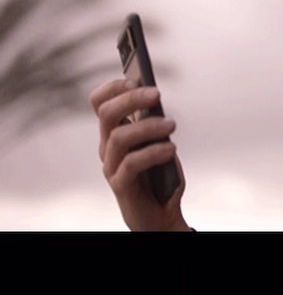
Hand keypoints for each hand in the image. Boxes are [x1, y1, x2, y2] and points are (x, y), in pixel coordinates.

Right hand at [89, 78, 190, 230]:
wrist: (160, 215)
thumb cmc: (160, 175)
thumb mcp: (160, 143)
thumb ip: (155, 124)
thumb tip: (156, 101)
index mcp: (114, 132)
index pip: (99, 102)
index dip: (113, 88)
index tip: (135, 79)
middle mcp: (108, 146)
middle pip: (106, 114)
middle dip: (130, 99)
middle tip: (157, 94)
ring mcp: (111, 166)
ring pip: (119, 137)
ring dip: (148, 126)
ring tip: (172, 125)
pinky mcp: (121, 185)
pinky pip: (131, 164)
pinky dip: (153, 152)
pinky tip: (171, 149)